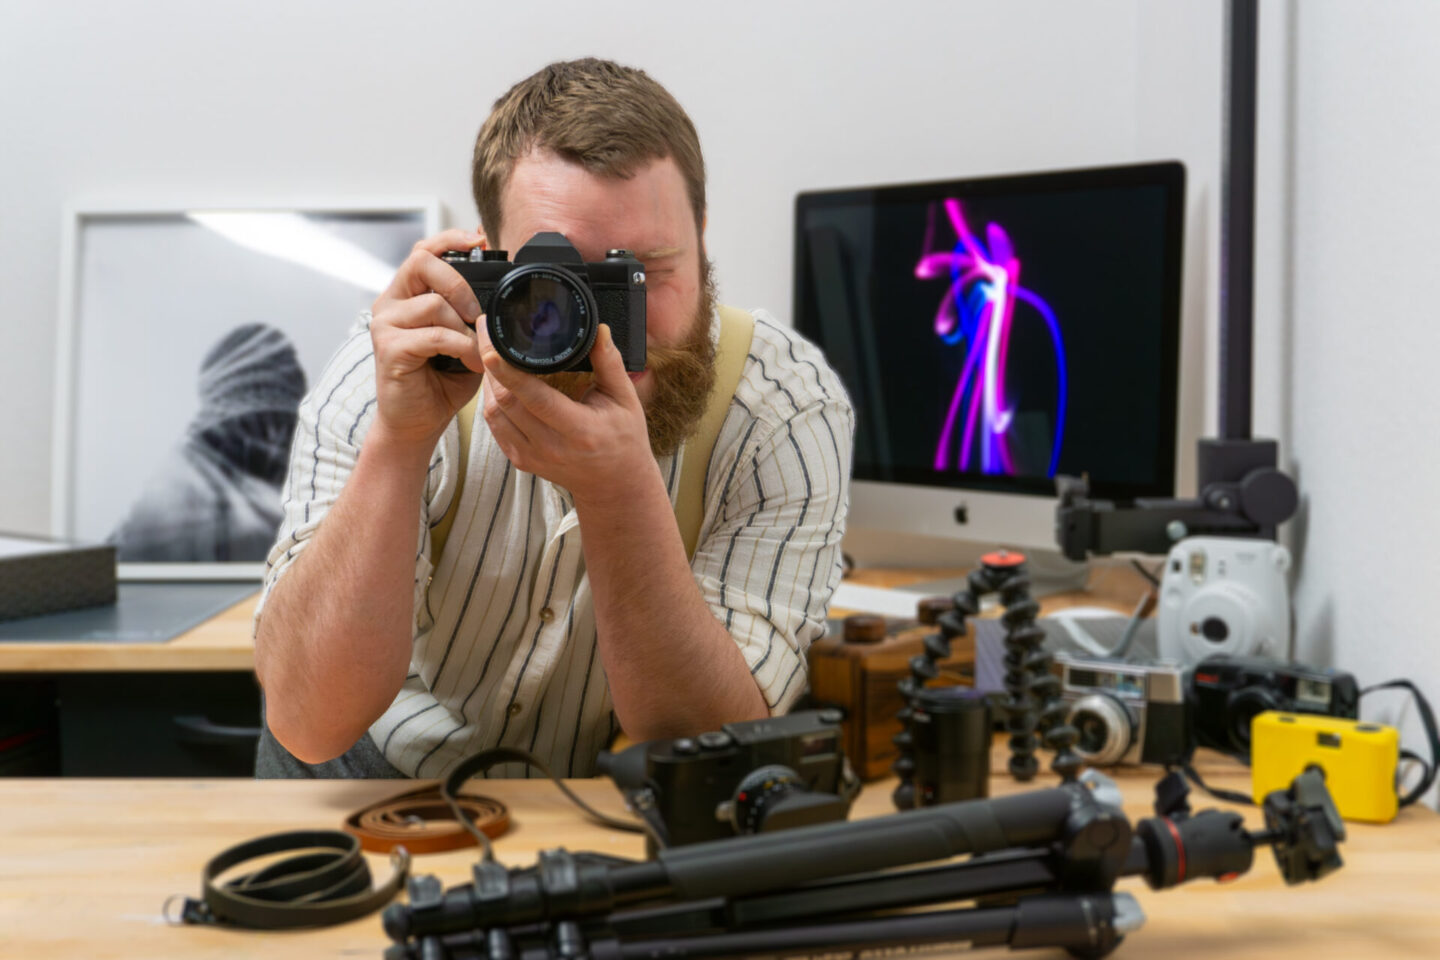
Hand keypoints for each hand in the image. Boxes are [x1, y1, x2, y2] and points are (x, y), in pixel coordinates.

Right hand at [368, 229, 489, 448]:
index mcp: (408, 294)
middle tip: (478, 313)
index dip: (451, 238)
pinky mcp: (388, 348)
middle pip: (422, 261)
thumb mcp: (465, 338)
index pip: (424, 250)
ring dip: (466, 328)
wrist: (418, 422)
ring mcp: (385, 324)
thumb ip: (474, 313)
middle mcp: (391, 302)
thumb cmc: (442, 380)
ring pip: (433, 302)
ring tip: (477, 352)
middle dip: (460, 282)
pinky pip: (434, 334)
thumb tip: (500, 289)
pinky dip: (461, 348)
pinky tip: (470, 364)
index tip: (481, 240)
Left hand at [480, 325, 652, 501]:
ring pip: (494, 413)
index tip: (491, 348)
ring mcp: (532, 456)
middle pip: (507, 402)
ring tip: (488, 351)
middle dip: (491, 365)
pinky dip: (491, 400)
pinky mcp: (521, 460)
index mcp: (579, 430)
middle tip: (485, 332)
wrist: (615, 484)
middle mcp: (551, 447)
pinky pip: (495, 426)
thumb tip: (599, 329)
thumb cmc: (624, 439)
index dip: (510, 373)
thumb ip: (610, 363)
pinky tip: (495, 381)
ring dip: (488, 381)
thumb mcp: (625, 400)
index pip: (536, 399)